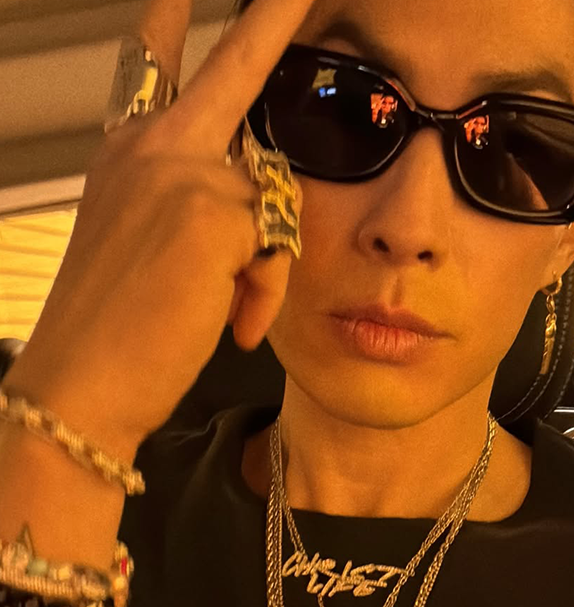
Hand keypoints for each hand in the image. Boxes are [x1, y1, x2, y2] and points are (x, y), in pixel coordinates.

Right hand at [2, 0, 314, 458]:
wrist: (82, 387)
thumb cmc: (121, 326)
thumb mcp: (156, 247)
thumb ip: (201, 206)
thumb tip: (256, 199)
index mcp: (130, 155)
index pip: (152, 67)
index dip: (167, 23)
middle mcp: (153, 148)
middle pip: (233, 68)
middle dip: (271, 20)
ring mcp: (183, 174)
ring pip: (270, 195)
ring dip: (259, 263)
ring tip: (224, 310)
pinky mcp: (215, 213)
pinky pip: (276, 246)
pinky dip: (261, 293)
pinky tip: (230, 324)